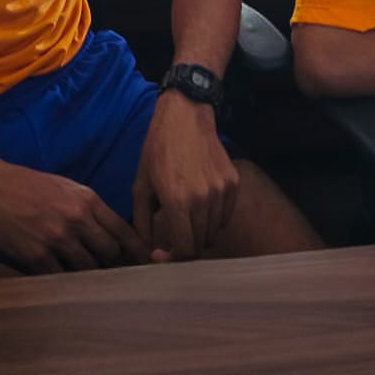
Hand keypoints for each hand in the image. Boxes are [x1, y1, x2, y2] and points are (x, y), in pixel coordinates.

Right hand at [0, 159, 147, 273]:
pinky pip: (60, 276)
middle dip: (114, 264)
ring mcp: (57, 239)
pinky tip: (64, 281)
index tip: (146, 261)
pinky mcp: (36, 255)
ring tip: (93, 282)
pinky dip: (63, 280)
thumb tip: (113, 233)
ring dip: (90, 275)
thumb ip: (90, 209)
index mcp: (87, 200)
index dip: (137, 249)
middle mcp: (76, 219)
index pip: (123, 230)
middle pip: (110, 252)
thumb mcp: (68, 188)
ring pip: (87, 268)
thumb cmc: (31, 186)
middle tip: (117, 274)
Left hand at [132, 90, 238, 261]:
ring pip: (214, 231)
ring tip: (186, 216)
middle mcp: (203, 200)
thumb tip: (146, 250)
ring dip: (200, 231)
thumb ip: (142, 223)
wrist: (185, 117)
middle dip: (185, 245)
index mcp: (178, 202)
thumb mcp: (141, 185)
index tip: (163, 252)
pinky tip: (201, 204)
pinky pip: (225, 215)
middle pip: (201, 243)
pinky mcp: (233, 183)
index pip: (186, 249)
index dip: (174, 258)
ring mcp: (221, 191)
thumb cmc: (157, 150)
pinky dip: (214, 217)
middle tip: (173, 235)